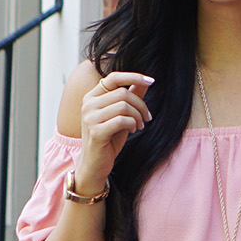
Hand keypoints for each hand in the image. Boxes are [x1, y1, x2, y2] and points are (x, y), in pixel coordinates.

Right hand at [75, 71, 152, 194]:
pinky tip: (132, 131)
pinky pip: (122, 120)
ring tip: (139, 126)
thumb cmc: (109, 139)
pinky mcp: (96, 132)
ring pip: (124, 106)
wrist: (95, 164)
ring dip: (138, 116)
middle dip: (140, 105)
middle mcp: (88, 104)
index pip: (113, 77)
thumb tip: (144, 82)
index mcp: (91, 97)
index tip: (152, 81)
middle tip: (146, 118)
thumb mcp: (122, 115)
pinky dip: (132, 124)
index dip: (133, 76)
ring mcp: (90, 118)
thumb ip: (131, 97)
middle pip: (123, 93)